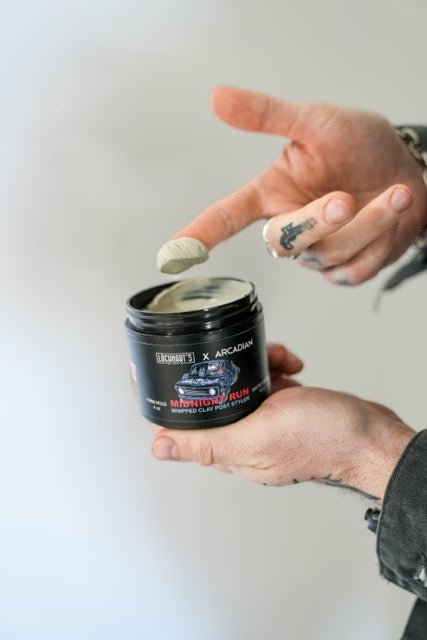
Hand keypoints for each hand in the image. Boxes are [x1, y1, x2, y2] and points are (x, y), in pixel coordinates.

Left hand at [151, 345, 414, 502]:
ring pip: (241, 380)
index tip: (161, 366)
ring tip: (278, 358)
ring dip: (256, 362)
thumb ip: (208, 442)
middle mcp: (243, 435)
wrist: (368, 434)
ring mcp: (264, 420)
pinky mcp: (284, 406)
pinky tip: (291, 365)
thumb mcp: (257, 437)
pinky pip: (267, 378)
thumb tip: (157, 447)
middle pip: (213, 393)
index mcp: (229, 448)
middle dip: (220, 367)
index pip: (183, 422)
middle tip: (234, 354)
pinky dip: (277, 365)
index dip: (169, 393)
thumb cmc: (322, 440)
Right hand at [171, 86, 426, 284]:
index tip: (172, 254)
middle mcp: (289, 227)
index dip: (199, 234)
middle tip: (346, 199)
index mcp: (272, 194)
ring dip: (366, 224)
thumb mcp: (317, 123)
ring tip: (393, 194)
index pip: (226, 216)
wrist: (410, 172)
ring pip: (326, 254)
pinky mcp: (344, 270)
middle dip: (315, 222)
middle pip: (281, 242)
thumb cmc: (361, 147)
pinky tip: (392, 217)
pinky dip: (380, 241)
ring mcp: (317, 253)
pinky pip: (353, 270)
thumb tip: (217, 98)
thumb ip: (268, 115)